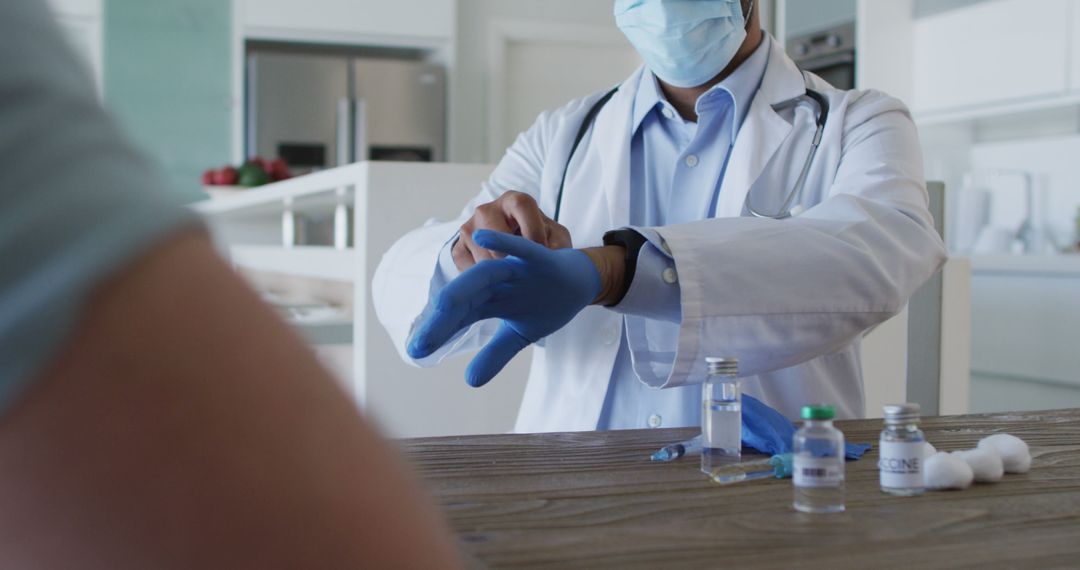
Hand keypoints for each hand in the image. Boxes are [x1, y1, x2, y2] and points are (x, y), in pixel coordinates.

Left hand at [408, 230, 600, 387]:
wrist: (579, 279)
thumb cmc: (543, 303)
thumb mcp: (518, 335)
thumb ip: (494, 355)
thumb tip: (470, 381)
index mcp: (486, 300)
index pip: (457, 318)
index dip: (437, 333)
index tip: (415, 352)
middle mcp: (493, 282)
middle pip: (463, 299)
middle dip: (442, 320)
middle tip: (419, 343)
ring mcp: (514, 268)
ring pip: (484, 275)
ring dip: (463, 288)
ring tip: (440, 305)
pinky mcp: (537, 257)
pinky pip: (519, 247)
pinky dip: (502, 242)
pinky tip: (482, 237)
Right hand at [452, 191, 571, 271]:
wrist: (516, 256)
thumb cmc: (540, 242)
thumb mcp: (555, 240)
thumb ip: (556, 245)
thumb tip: (545, 258)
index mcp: (515, 201)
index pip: (522, 205)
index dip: (533, 231)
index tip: (540, 251)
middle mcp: (487, 210)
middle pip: (497, 236)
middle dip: (514, 258)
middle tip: (524, 267)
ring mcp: (469, 228)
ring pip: (483, 256)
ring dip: (500, 272)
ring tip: (513, 274)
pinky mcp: (458, 249)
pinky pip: (469, 268)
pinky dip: (486, 279)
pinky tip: (498, 278)